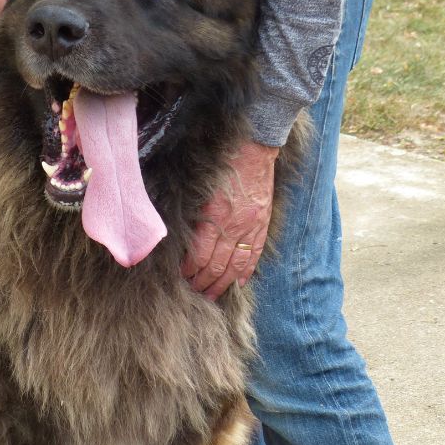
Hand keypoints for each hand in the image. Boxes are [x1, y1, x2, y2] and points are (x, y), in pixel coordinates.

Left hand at [182, 139, 279, 300]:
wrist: (254, 149)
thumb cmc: (223, 165)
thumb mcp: (201, 189)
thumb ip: (195, 215)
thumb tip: (183, 239)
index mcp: (214, 217)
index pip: (200, 256)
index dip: (190, 271)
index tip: (182, 278)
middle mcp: (233, 226)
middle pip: (217, 266)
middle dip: (204, 283)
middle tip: (195, 294)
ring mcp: (250, 227)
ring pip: (236, 266)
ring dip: (223, 284)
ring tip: (213, 295)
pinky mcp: (262, 224)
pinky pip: (254, 255)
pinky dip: (246, 272)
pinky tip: (238, 283)